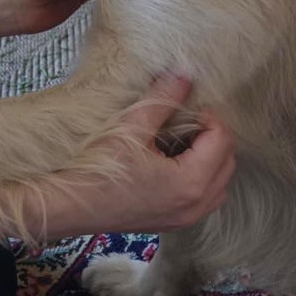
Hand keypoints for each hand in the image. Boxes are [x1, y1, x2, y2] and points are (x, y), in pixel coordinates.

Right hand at [0, 74, 235, 241]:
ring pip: (218, 181)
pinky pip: (203, 195)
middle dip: (211, 134)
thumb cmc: (97, 166)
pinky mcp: (173, 222)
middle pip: (227, 161)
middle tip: (182, 116)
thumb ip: (163, 99)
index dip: (208, 114)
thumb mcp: (130, 126)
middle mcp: (196, 206)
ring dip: (206, 156)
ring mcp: (185, 218)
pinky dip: (197, 174)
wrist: (69, 204)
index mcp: (190, 182)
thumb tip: (186, 73)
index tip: (184, 103)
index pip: (222, 138)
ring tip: (176, 136)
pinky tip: (167, 158)